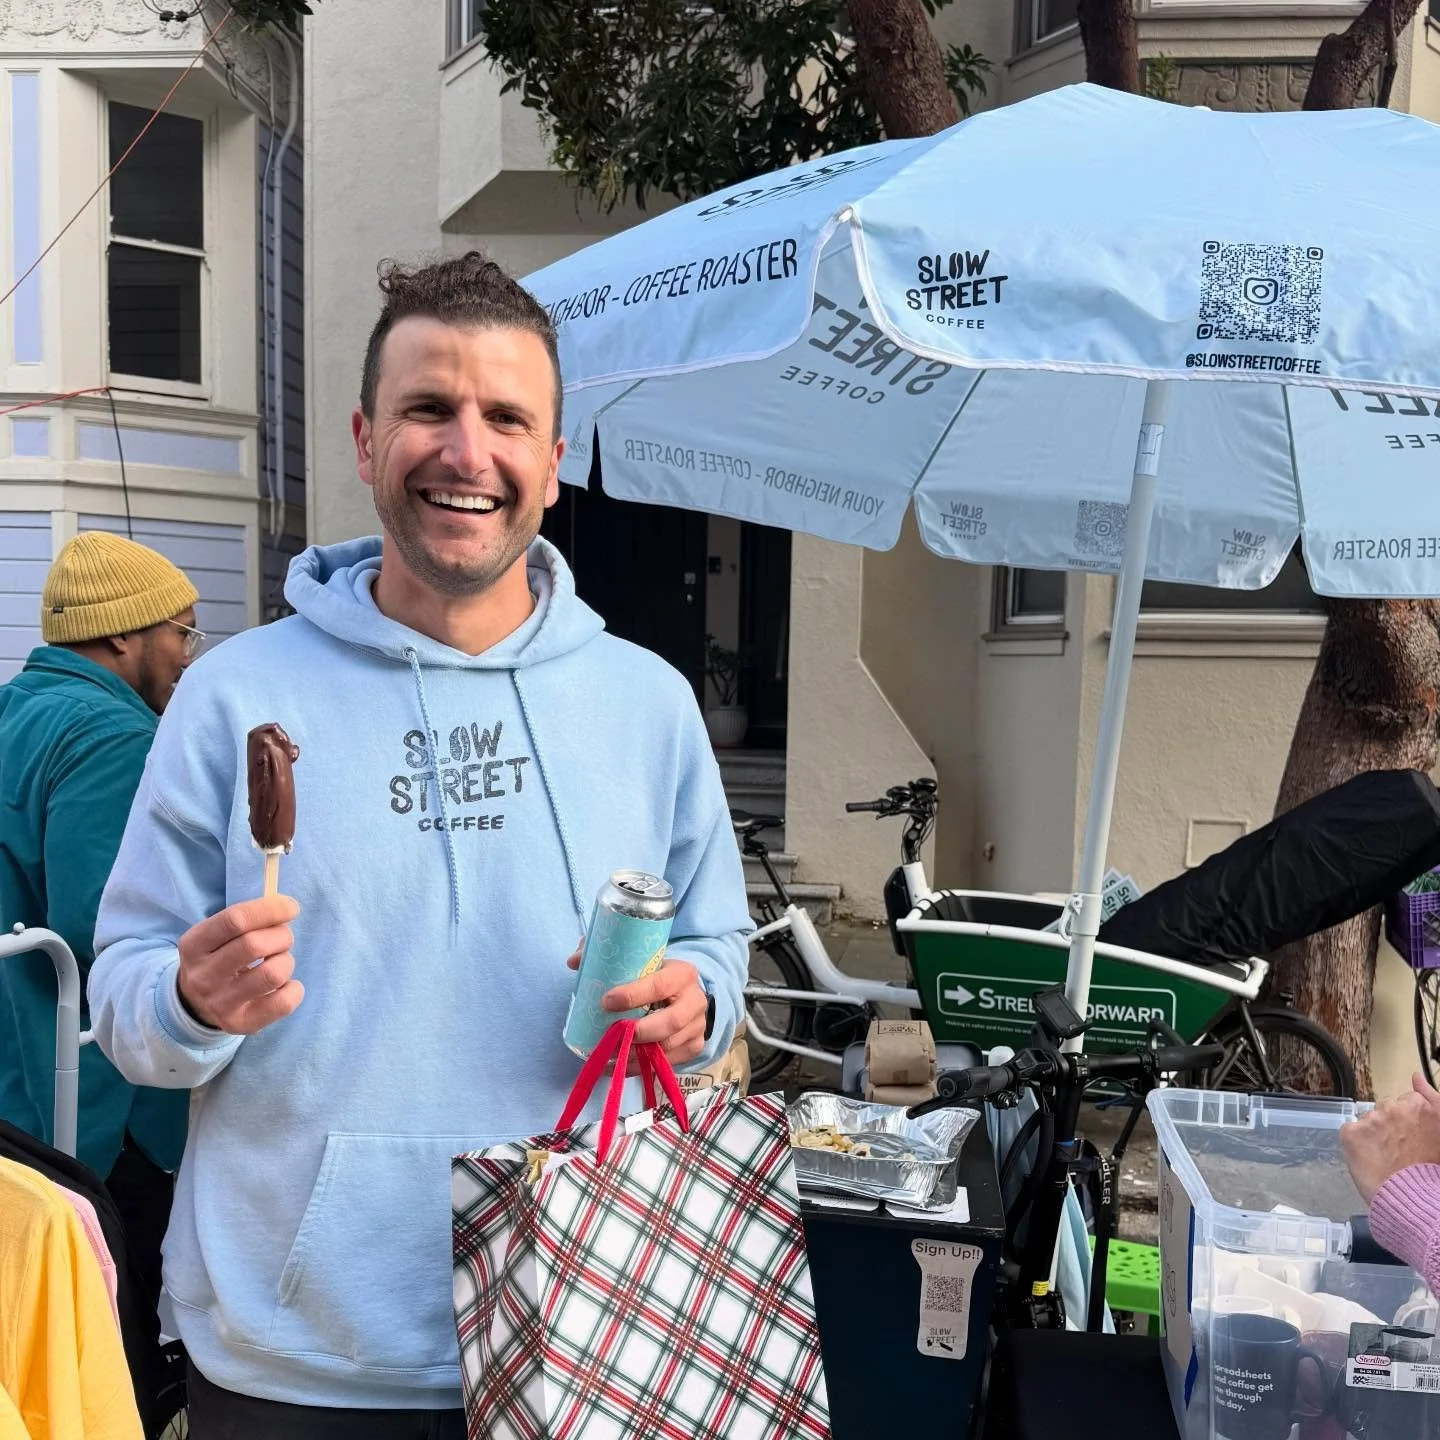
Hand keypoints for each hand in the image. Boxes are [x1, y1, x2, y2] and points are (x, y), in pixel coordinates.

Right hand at [177, 896, 304, 1033]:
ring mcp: (219, 1003)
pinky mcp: (239, 1024)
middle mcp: (202, 976)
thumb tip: (287, 907)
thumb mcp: (218, 934)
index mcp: (193, 945)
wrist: (196, 1002)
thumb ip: (247, 918)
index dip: (270, 909)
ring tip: (279, 962)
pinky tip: (285, 985)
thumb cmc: (219, 956)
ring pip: (272, 974)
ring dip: (287, 961)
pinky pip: (283, 1003)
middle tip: (283, 938)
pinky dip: (294, 989)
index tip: (291, 907)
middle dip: (282, 935)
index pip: (235, 919)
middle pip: (255, 945)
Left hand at [565, 950, 707, 1067]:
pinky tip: (621, 1064)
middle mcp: (695, 1000)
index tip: (606, 1001)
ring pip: (669, 1045)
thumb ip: (605, 954)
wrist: (686, 993)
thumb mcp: (637, 959)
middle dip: (639, 1031)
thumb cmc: (655, 975)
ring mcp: (697, 1026)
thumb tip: (573, 962)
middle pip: (671, 1021)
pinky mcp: (694, 1045)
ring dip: (637, 1053)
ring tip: (611, 1053)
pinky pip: (669, 1062)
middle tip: (612, 1033)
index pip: (660, 984)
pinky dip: (642, 1066)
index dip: (633, 995)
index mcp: (682, 973)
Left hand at [1340, 1075, 1439, 1203]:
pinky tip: (1368, 1158)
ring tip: (1384, 1155)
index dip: (1409, 1119)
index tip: (1411, 1135)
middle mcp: (1395, 1108)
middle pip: (1386, 1107)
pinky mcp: (1351, 1132)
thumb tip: (1416, 1077)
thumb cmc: (1433, 1172)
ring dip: (1373, 1131)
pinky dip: (1356, 1142)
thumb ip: (1432, 1101)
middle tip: (1397, 1148)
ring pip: (1368, 1118)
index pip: (1408, 1101)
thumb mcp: (1439, 1134)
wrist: (1416, 1201)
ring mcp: (1371, 1119)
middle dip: (1390, 1122)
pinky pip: (1350, 1131)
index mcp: (1421, 1107)